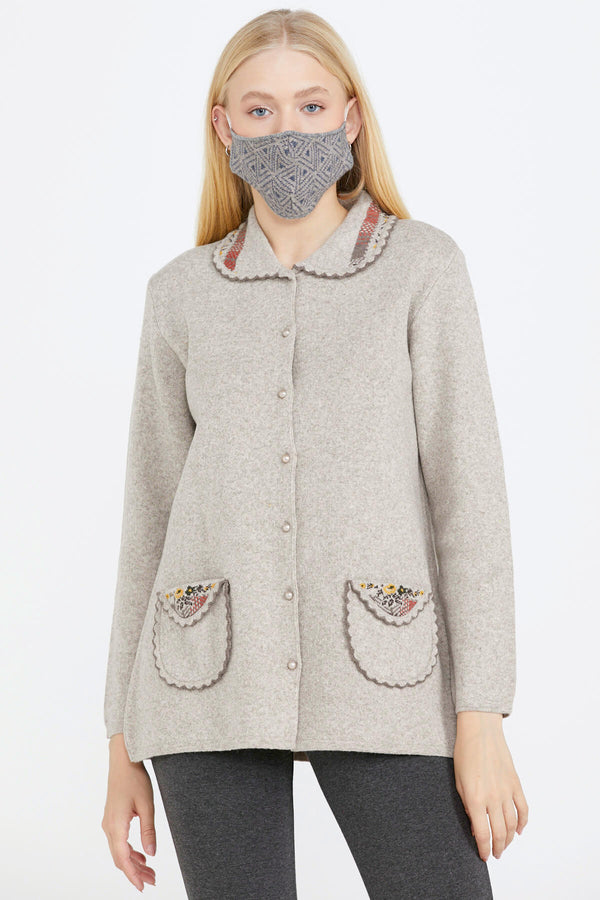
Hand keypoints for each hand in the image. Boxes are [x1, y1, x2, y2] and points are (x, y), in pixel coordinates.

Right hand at [102, 733, 156, 891]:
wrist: (123, 760)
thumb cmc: (134, 778)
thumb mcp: (147, 804)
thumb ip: (148, 830)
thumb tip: (151, 854)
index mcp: (116, 825)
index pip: (123, 858)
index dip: (133, 875)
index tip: (143, 887)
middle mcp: (109, 827)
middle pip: (120, 858)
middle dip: (135, 872)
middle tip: (152, 880)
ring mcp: (109, 822)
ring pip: (119, 851)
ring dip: (133, 862)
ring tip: (149, 871)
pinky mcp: (112, 818)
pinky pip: (118, 841)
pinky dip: (129, 851)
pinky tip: (141, 855)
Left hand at [453, 711, 527, 861]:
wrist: (480, 731)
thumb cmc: (465, 753)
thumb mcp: (458, 782)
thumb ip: (466, 806)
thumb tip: (475, 827)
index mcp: (475, 798)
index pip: (483, 834)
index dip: (484, 848)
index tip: (483, 856)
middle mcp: (493, 797)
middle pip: (500, 833)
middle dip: (498, 848)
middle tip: (495, 854)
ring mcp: (507, 790)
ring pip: (513, 824)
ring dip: (510, 839)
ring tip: (504, 845)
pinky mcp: (516, 783)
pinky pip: (524, 808)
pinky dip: (523, 822)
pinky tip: (519, 830)